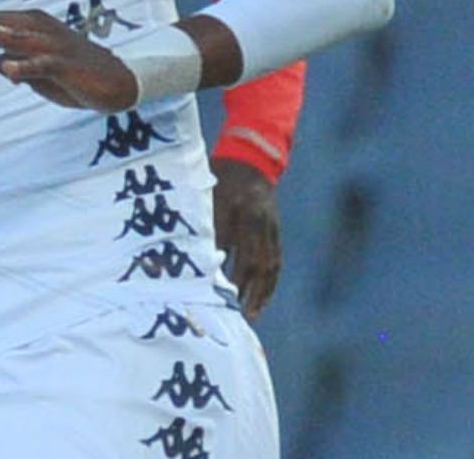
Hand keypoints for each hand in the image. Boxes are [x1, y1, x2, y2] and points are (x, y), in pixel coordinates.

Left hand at [0, 10, 137, 113]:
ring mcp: (50, 46)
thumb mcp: (36, 70)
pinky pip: (40, 64)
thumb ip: (15, 63)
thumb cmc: (74, 73)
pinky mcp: (64, 65)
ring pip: (11, 35)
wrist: (119, 81)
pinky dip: (23, 67)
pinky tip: (8, 72)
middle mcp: (37, 28)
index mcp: (29, 25)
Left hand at [210, 157, 281, 319]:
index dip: (220, 268)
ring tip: (249, 314)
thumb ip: (204, 224)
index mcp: (236, 206)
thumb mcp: (207, 194)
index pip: (227, 244)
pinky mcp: (275, 232)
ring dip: (260, 292)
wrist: (250, 160)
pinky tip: (261, 300)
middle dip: (243, 287)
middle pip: (252, 259)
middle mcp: (256, 219)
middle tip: (231, 311)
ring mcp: (269, 226)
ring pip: (268, 265)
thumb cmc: (220, 178)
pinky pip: (276, 261)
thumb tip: (197, 259)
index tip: (211, 290)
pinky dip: (269, 283)